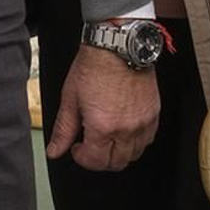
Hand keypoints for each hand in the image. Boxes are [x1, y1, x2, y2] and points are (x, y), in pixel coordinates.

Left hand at [46, 47, 159, 171]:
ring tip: (106, 137)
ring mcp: (143, 123)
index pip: (95, 162)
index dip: (82, 158)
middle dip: (100, 159)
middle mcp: (126, 129)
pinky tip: (124, 131)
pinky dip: (135, 142)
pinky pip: (148, 140)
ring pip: (134, 155)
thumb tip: (55, 150)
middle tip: (90, 146)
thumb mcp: (70, 99)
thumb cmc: (94, 67)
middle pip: (116, 163)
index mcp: (103, 127)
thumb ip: (63, 130)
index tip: (77, 148)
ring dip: (118, 152)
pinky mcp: (154, 114)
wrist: (118, 45)